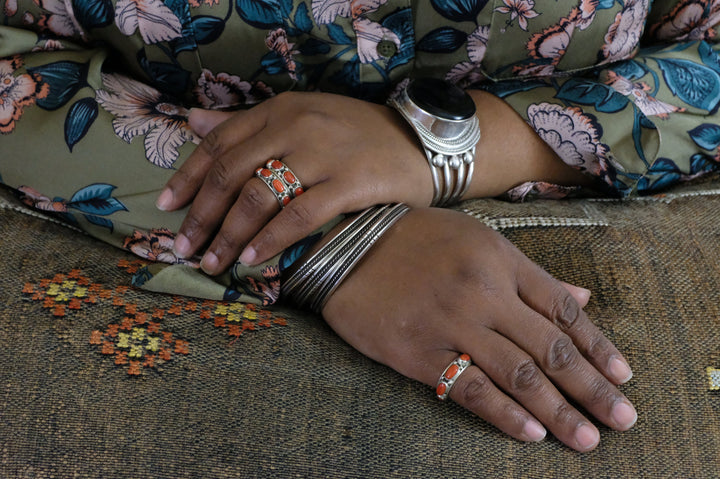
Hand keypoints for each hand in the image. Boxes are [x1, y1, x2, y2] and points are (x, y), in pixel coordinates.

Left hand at [156, 92, 431, 274]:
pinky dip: (270, 240)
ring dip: (228, 235)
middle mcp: (296, 125)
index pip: (219, 143)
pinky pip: (298, 216)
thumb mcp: (302, 116)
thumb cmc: (358, 134)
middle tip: (182, 248)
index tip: (166, 207)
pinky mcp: (350, 182)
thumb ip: (249, 124)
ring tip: (212, 263)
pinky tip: (254, 260)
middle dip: (201, 215)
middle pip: (231, 173)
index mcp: (280, 109)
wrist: (422, 141)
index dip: (187, 177)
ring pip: (258, 197)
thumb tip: (193, 123)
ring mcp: (323, 153)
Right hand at [321, 208, 635, 451]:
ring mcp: (452, 322)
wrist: (346, 242)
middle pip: (551, 347)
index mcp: (502, 260)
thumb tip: (581, 299)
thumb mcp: (477, 239)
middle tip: (623, 419)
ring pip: (517, 373)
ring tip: (587, 439)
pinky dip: (503, 414)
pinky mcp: (419, 350)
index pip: (564, 311)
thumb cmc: (415, 238)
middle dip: (592, 387)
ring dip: (558, 410)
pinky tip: (530, 434)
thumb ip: (528, 274)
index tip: (623, 376)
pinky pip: (469, 387)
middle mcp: (485, 291)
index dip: (598, 346)